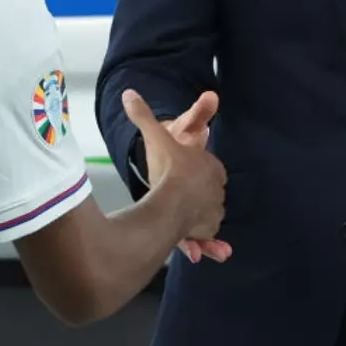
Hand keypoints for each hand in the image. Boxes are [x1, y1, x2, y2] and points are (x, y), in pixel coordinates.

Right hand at [123, 89, 228, 261]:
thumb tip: (128, 92)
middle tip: (178, 198)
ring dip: (196, 220)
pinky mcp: (206, 231)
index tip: (181, 171)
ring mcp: (213, 212)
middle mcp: (217, 191)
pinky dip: (203, 245)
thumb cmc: (169, 166)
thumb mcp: (156, 135)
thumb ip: (143, 116)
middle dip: (196, 197)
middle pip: (206, 193)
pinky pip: (204, 238)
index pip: (209, 168)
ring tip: (184, 225)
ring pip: (204, 216)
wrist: (174, 198)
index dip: (196, 170)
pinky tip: (195, 253)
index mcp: (212, 168)